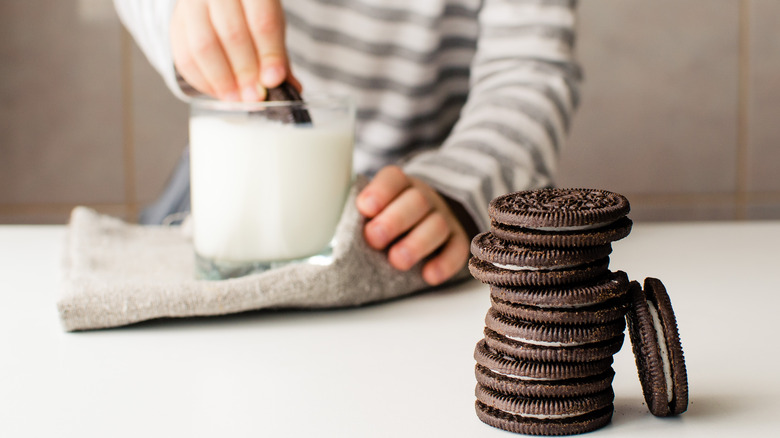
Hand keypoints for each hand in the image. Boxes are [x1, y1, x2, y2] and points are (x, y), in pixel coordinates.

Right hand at [170, 0, 297, 100]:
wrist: (220, 1)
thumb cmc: (250, 13)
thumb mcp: (271, 25)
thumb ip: (278, 54)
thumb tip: (290, 87)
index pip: (262, 21)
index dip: (269, 54)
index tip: (273, 80)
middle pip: (232, 34)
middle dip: (245, 72)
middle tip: (255, 96)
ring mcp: (192, 6)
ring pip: (203, 46)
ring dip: (222, 80)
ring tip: (237, 98)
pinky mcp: (176, 25)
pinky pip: (184, 57)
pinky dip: (203, 81)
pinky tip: (219, 92)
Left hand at [355, 166, 469, 285]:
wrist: (427, 218)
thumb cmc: (388, 217)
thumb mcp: (373, 208)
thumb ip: (356, 214)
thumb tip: (325, 227)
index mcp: (399, 185)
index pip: (393, 178)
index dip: (380, 191)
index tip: (365, 208)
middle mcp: (424, 198)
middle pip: (417, 201)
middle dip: (394, 220)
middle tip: (374, 239)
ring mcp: (443, 218)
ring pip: (437, 226)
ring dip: (416, 243)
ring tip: (396, 261)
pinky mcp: (457, 240)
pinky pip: (457, 249)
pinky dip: (445, 263)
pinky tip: (428, 276)